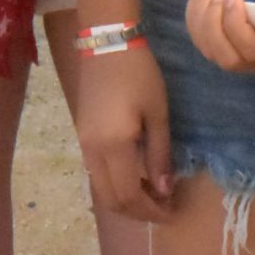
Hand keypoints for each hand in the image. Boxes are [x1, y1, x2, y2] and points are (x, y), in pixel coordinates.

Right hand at [70, 39, 176, 222]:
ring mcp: (83, 143)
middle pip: (111, 199)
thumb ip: (159, 155)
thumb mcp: (157, 114)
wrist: (107, 43)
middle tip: (162, 208)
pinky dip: (114, 184)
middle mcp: (93, 151)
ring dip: (124, 199)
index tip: (172, 211)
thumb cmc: (139, 75)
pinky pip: (96, 173)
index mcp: (114, 146)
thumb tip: (165, 190)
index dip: (151, 211)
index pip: (129, 196)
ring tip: (150, 194)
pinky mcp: (82, 135)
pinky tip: (133, 175)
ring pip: (100, 189)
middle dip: (137, 211)